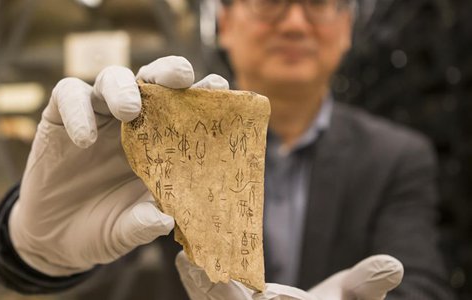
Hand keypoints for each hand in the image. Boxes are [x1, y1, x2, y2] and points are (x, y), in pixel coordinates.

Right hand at [9, 56, 228, 275]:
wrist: (59, 238)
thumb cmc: (106, 226)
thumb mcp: (128, 230)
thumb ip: (143, 224)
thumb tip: (164, 220)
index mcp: (160, 141)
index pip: (185, 106)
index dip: (203, 93)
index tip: (220, 87)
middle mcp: (132, 121)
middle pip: (152, 78)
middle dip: (168, 71)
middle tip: (181, 77)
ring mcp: (97, 115)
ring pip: (112, 77)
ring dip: (123, 87)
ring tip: (128, 110)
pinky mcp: (60, 117)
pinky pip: (68, 95)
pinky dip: (77, 110)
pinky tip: (85, 139)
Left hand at [175, 251, 402, 299]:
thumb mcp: (356, 298)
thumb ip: (368, 284)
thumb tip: (393, 266)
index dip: (239, 299)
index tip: (222, 279)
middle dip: (211, 290)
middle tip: (191, 262)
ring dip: (199, 285)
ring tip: (185, 257)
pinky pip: (210, 297)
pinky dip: (198, 282)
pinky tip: (186, 260)